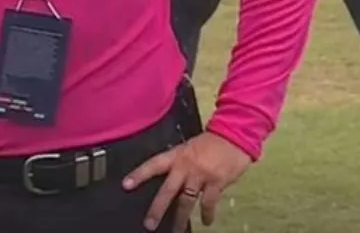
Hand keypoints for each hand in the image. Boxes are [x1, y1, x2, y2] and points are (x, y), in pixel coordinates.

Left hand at [123, 132, 252, 231]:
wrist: (233, 136)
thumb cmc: (210, 142)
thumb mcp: (189, 148)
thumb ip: (179, 163)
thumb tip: (171, 180)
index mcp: (176, 155)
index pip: (153, 165)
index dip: (139, 174)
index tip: (126, 185)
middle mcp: (185, 166)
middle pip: (168, 190)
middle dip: (157, 208)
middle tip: (149, 223)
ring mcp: (200, 175)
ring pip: (187, 201)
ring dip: (181, 218)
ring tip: (176, 230)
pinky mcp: (216, 183)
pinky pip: (208, 202)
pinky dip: (207, 214)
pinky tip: (206, 222)